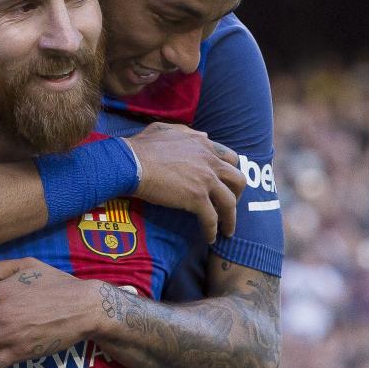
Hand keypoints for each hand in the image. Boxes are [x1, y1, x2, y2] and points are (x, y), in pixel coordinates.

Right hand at [125, 122, 245, 242]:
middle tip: (229, 205)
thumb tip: (204, 136)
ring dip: (231, 218)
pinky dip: (212, 230)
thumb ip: (187, 132)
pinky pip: (212, 219)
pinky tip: (210, 238)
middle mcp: (209, 161)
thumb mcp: (166, 129)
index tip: (224, 183)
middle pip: (238, 179)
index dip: (229, 172)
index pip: (229, 158)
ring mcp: (205, 180)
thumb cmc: (141, 147)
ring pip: (230, 202)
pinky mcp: (197, 198)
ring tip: (227, 230)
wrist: (130, 163)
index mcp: (203, 144)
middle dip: (237, 194)